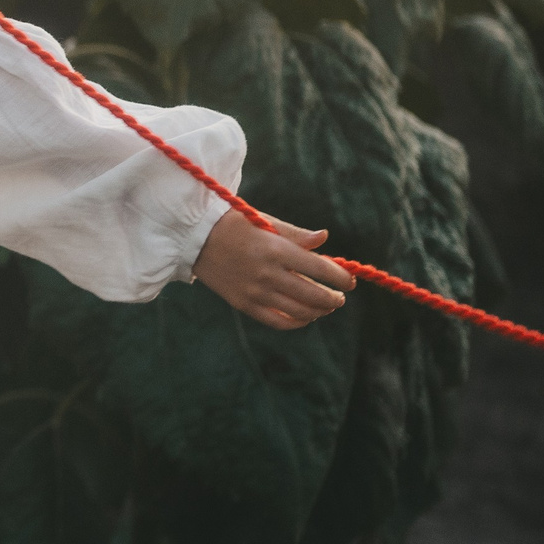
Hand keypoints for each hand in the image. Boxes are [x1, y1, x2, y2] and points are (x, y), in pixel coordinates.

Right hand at [191, 210, 355, 329]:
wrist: (194, 238)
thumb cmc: (234, 224)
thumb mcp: (265, 221)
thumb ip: (296, 234)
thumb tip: (324, 238)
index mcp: (276, 249)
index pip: (321, 269)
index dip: (342, 278)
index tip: (350, 281)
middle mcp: (268, 273)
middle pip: (315, 295)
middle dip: (334, 298)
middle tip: (339, 296)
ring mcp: (255, 292)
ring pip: (300, 312)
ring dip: (319, 311)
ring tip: (324, 307)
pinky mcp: (244, 304)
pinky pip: (278, 321)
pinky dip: (296, 322)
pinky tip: (304, 316)